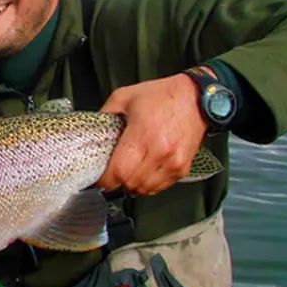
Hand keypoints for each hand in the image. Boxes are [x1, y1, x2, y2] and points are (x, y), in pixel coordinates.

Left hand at [96, 72, 206, 195]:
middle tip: (111, 174)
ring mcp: (173, 162)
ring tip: (128, 173)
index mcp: (142, 135)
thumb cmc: (162, 96)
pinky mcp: (182, 168)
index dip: (105, 180)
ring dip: (132, 186)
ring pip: (145, 190)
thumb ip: (105, 114)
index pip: (119, 172)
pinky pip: (160, 188)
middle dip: (117, 182)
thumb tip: (91, 131)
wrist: (195, 97)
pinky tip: (143, 173)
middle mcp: (160, 152)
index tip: (98, 179)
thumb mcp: (124, 97)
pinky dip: (148, 185)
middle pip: (130, 184)